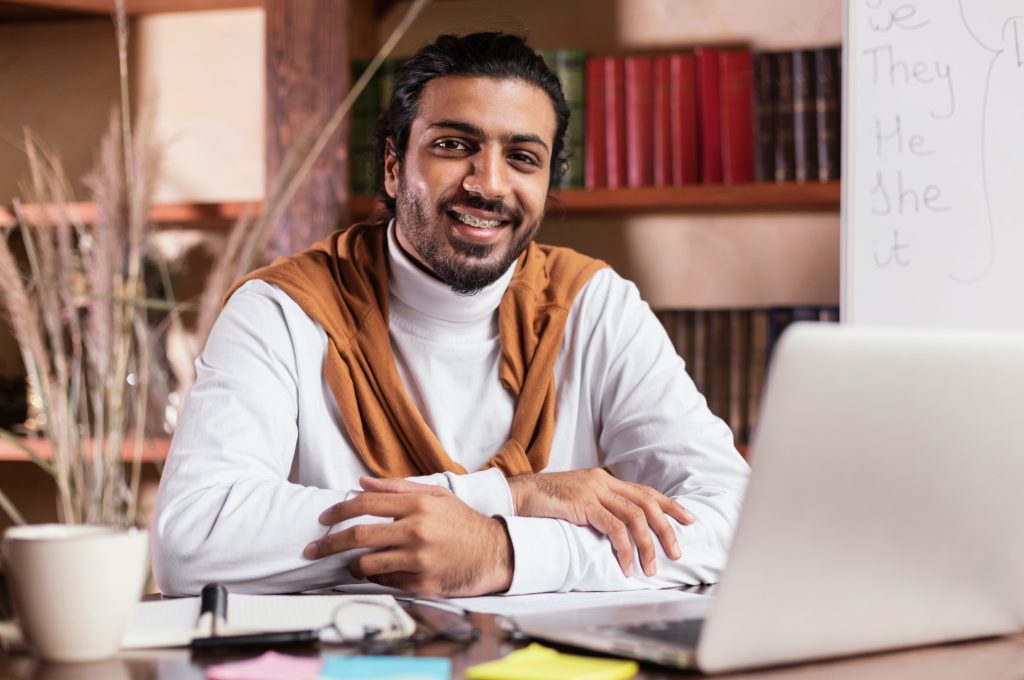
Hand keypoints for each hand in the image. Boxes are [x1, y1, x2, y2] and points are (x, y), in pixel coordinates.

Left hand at [305, 477, 512, 596]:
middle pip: (358, 535)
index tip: (323, 519)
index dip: (339, 511)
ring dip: (352, 565)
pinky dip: (377, 577)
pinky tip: (380, 573)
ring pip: (367, 564)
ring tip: (349, 565)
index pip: (366, 504)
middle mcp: (416, 530)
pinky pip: (386, 582)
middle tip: (313, 549)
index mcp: (418, 505)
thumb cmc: (462, 523)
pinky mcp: (423, 583)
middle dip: (329, 543)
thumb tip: (362, 483)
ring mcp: (419, 559)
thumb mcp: (435, 496)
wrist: (494, 553)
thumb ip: (398, 488)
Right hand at [507, 468, 694, 576]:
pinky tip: (626, 566)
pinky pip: (614, 527)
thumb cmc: (543, 503)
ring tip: (651, 568)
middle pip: (646, 503)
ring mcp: (593, 491)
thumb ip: (597, 507)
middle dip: (666, 529)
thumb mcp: (575, 501)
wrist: (516, 495)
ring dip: (647, 545)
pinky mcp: (583, 504)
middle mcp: (602, 481)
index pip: (645, 491)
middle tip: (676, 552)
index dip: (669, 505)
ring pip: (635, 516)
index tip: (689, 520)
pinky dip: (624, 548)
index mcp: (603, 478)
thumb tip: (617, 529)